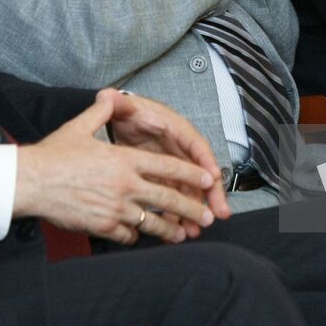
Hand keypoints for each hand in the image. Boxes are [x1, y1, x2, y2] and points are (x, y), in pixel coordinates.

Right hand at [13, 89, 220, 244]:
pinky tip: (140, 234)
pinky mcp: (103, 226)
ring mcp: (115, 208)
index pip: (167, 167)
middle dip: (191, 208)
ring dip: (169, 229)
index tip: (206, 180)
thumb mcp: (80, 126)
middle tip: (206, 216)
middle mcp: (125, 184)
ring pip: (152, 222)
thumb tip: (110, 96)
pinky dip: (136, 235)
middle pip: (168, 198)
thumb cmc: (52, 156)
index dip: (190, 174)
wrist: (30, 182)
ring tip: (181, 234)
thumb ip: (101, 111)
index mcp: (124, 159)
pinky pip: (129, 234)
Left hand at [107, 91, 232, 223]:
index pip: (194, 143)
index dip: (205, 160)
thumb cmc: (126, 114)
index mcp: (172, 128)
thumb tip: (107, 96)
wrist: (118, 124)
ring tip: (194, 229)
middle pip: (199, 171)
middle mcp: (178, 147)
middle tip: (219, 213)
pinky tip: (174, 230)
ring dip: (193, 209)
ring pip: (188, 189)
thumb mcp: (122, 108)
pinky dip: (175, 213)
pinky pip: (173, 197)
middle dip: (210, 193)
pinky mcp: (163, 178)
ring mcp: (172, 164)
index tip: (213, 177)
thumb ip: (116, 104)